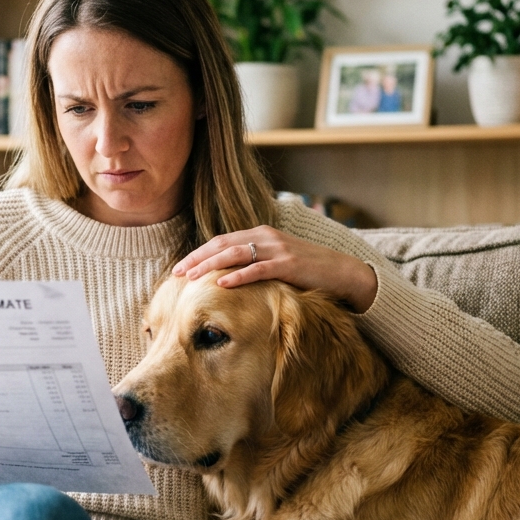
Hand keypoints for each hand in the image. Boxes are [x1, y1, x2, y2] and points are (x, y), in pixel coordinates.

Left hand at [172, 225, 378, 312]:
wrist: (343, 272)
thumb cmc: (308, 270)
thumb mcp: (277, 261)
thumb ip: (254, 263)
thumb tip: (228, 277)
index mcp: (260, 234)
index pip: (221, 241)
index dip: (199, 253)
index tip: (180, 266)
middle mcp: (266, 236)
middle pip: (222, 244)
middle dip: (197, 258)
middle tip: (177, 272)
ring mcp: (277, 249)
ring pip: (235, 254)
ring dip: (210, 265)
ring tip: (191, 277)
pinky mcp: (288, 264)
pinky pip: (258, 269)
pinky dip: (238, 276)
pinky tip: (221, 285)